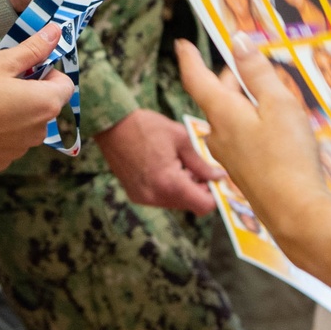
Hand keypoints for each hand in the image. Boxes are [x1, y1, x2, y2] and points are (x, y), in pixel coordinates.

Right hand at [0, 25, 72, 171]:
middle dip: (29, 93)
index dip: (47, 72)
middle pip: (45, 106)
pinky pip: (7, 143)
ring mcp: (18, 151)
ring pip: (25, 126)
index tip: (25, 68)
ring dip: (14, 114)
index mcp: (44, 104)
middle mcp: (38, 132)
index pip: (65, 85)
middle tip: (0, 82)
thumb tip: (56, 32)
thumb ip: (33, 48)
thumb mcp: (0, 61)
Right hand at [95, 108, 224, 213]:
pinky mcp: (135, 195)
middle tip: (202, 168)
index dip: (215, 195)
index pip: (203, 205)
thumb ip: (201, 162)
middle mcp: (155, 196)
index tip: (218, 181)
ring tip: (181, 163)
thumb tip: (218, 176)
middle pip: (190, 205)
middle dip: (200, 189)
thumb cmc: (147, 126)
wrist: (112, 124)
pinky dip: (169, 187)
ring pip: (176, 202)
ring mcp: (143, 198)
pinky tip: (165, 166)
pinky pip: (161, 198)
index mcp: (170, 182)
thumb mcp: (181, 139)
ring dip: (184, 188)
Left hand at [174, 39, 330, 263]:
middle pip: (219, 97)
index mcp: (222, 113)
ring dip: (247, 102)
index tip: (182, 44)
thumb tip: (237, 42)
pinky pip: (242, 137)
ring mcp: (230, 155)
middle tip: (251, 64)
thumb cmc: (288, 156)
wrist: (295, 213)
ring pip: (232, 118)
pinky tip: (278, 127)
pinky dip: (254, 123)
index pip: (196, 79)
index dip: (189, 59)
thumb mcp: (278, 104)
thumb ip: (257, 72)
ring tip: (273, 94)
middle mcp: (218, 134)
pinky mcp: (244, 171)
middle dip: (232, 80)